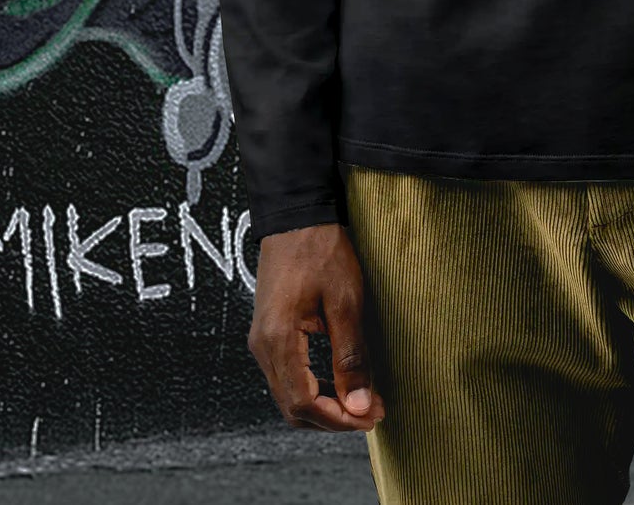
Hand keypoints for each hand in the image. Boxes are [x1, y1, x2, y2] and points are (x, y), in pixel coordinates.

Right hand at [248, 220, 386, 431]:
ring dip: (324, 406)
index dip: (339, 419)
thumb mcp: (345, 301)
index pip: (304, 404)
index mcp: (278, 340)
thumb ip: (350, 357)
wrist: (296, 215)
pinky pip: (288, 376)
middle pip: (293, 407)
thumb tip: (360, 405)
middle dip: (333, 418)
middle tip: (371, 412)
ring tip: (361, 400)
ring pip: (289, 396)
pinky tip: (339, 382)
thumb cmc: (320, 250)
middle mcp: (263, 347)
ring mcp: (262, 341)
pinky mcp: (269, 333)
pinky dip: (313, 389)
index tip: (371, 416)